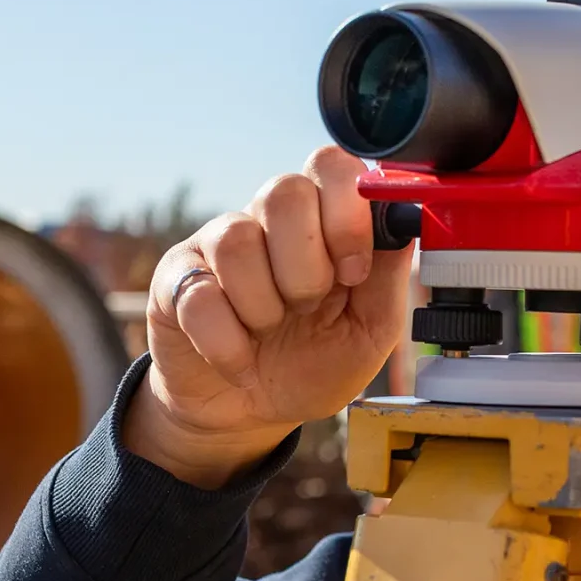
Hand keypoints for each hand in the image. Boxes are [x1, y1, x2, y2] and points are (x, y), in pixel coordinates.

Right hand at [125, 146, 413, 486]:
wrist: (249, 415)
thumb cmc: (311, 365)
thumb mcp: (369, 332)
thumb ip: (389, 278)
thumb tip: (405, 222)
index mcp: (320, 223)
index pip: (330, 165)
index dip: (347, 213)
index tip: (354, 271)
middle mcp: (266, 221)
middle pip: (283, 192)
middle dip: (306, 268)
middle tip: (307, 308)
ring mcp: (215, 245)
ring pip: (237, 241)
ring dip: (263, 308)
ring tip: (267, 332)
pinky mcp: (176, 279)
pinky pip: (199, 294)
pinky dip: (227, 343)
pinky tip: (237, 358)